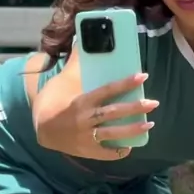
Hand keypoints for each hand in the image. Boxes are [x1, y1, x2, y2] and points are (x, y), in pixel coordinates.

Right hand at [36, 73, 158, 160]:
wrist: (40, 127)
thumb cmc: (53, 100)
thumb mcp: (63, 79)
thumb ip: (75, 63)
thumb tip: (81, 40)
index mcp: (81, 101)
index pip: (106, 90)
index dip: (125, 83)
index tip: (142, 76)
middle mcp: (85, 119)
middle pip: (113, 113)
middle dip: (134, 108)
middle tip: (153, 103)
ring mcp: (86, 137)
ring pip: (113, 133)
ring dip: (132, 130)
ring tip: (150, 124)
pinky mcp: (86, 150)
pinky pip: (105, 153)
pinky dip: (117, 152)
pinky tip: (130, 147)